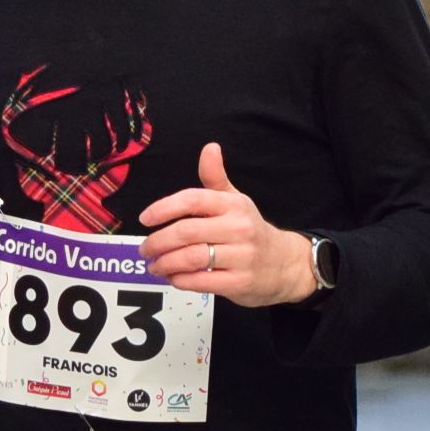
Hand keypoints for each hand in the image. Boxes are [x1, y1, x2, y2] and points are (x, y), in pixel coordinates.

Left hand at [139, 144, 313, 307]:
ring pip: (191, 258)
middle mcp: (239, 228)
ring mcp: (241, 256)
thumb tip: (209, 148)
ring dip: (165, 263)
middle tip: (145, 249)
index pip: (193, 200)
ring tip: (155, 265)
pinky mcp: (239, 282)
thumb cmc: (250, 229)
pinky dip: (180, 280)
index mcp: (233, 205)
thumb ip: (216, 177)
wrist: (284, 263)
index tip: (145, 218)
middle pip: (186, 232)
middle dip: (158, 241)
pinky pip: (201, 281)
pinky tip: (173, 277)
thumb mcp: (235, 200)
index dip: (164, 208)